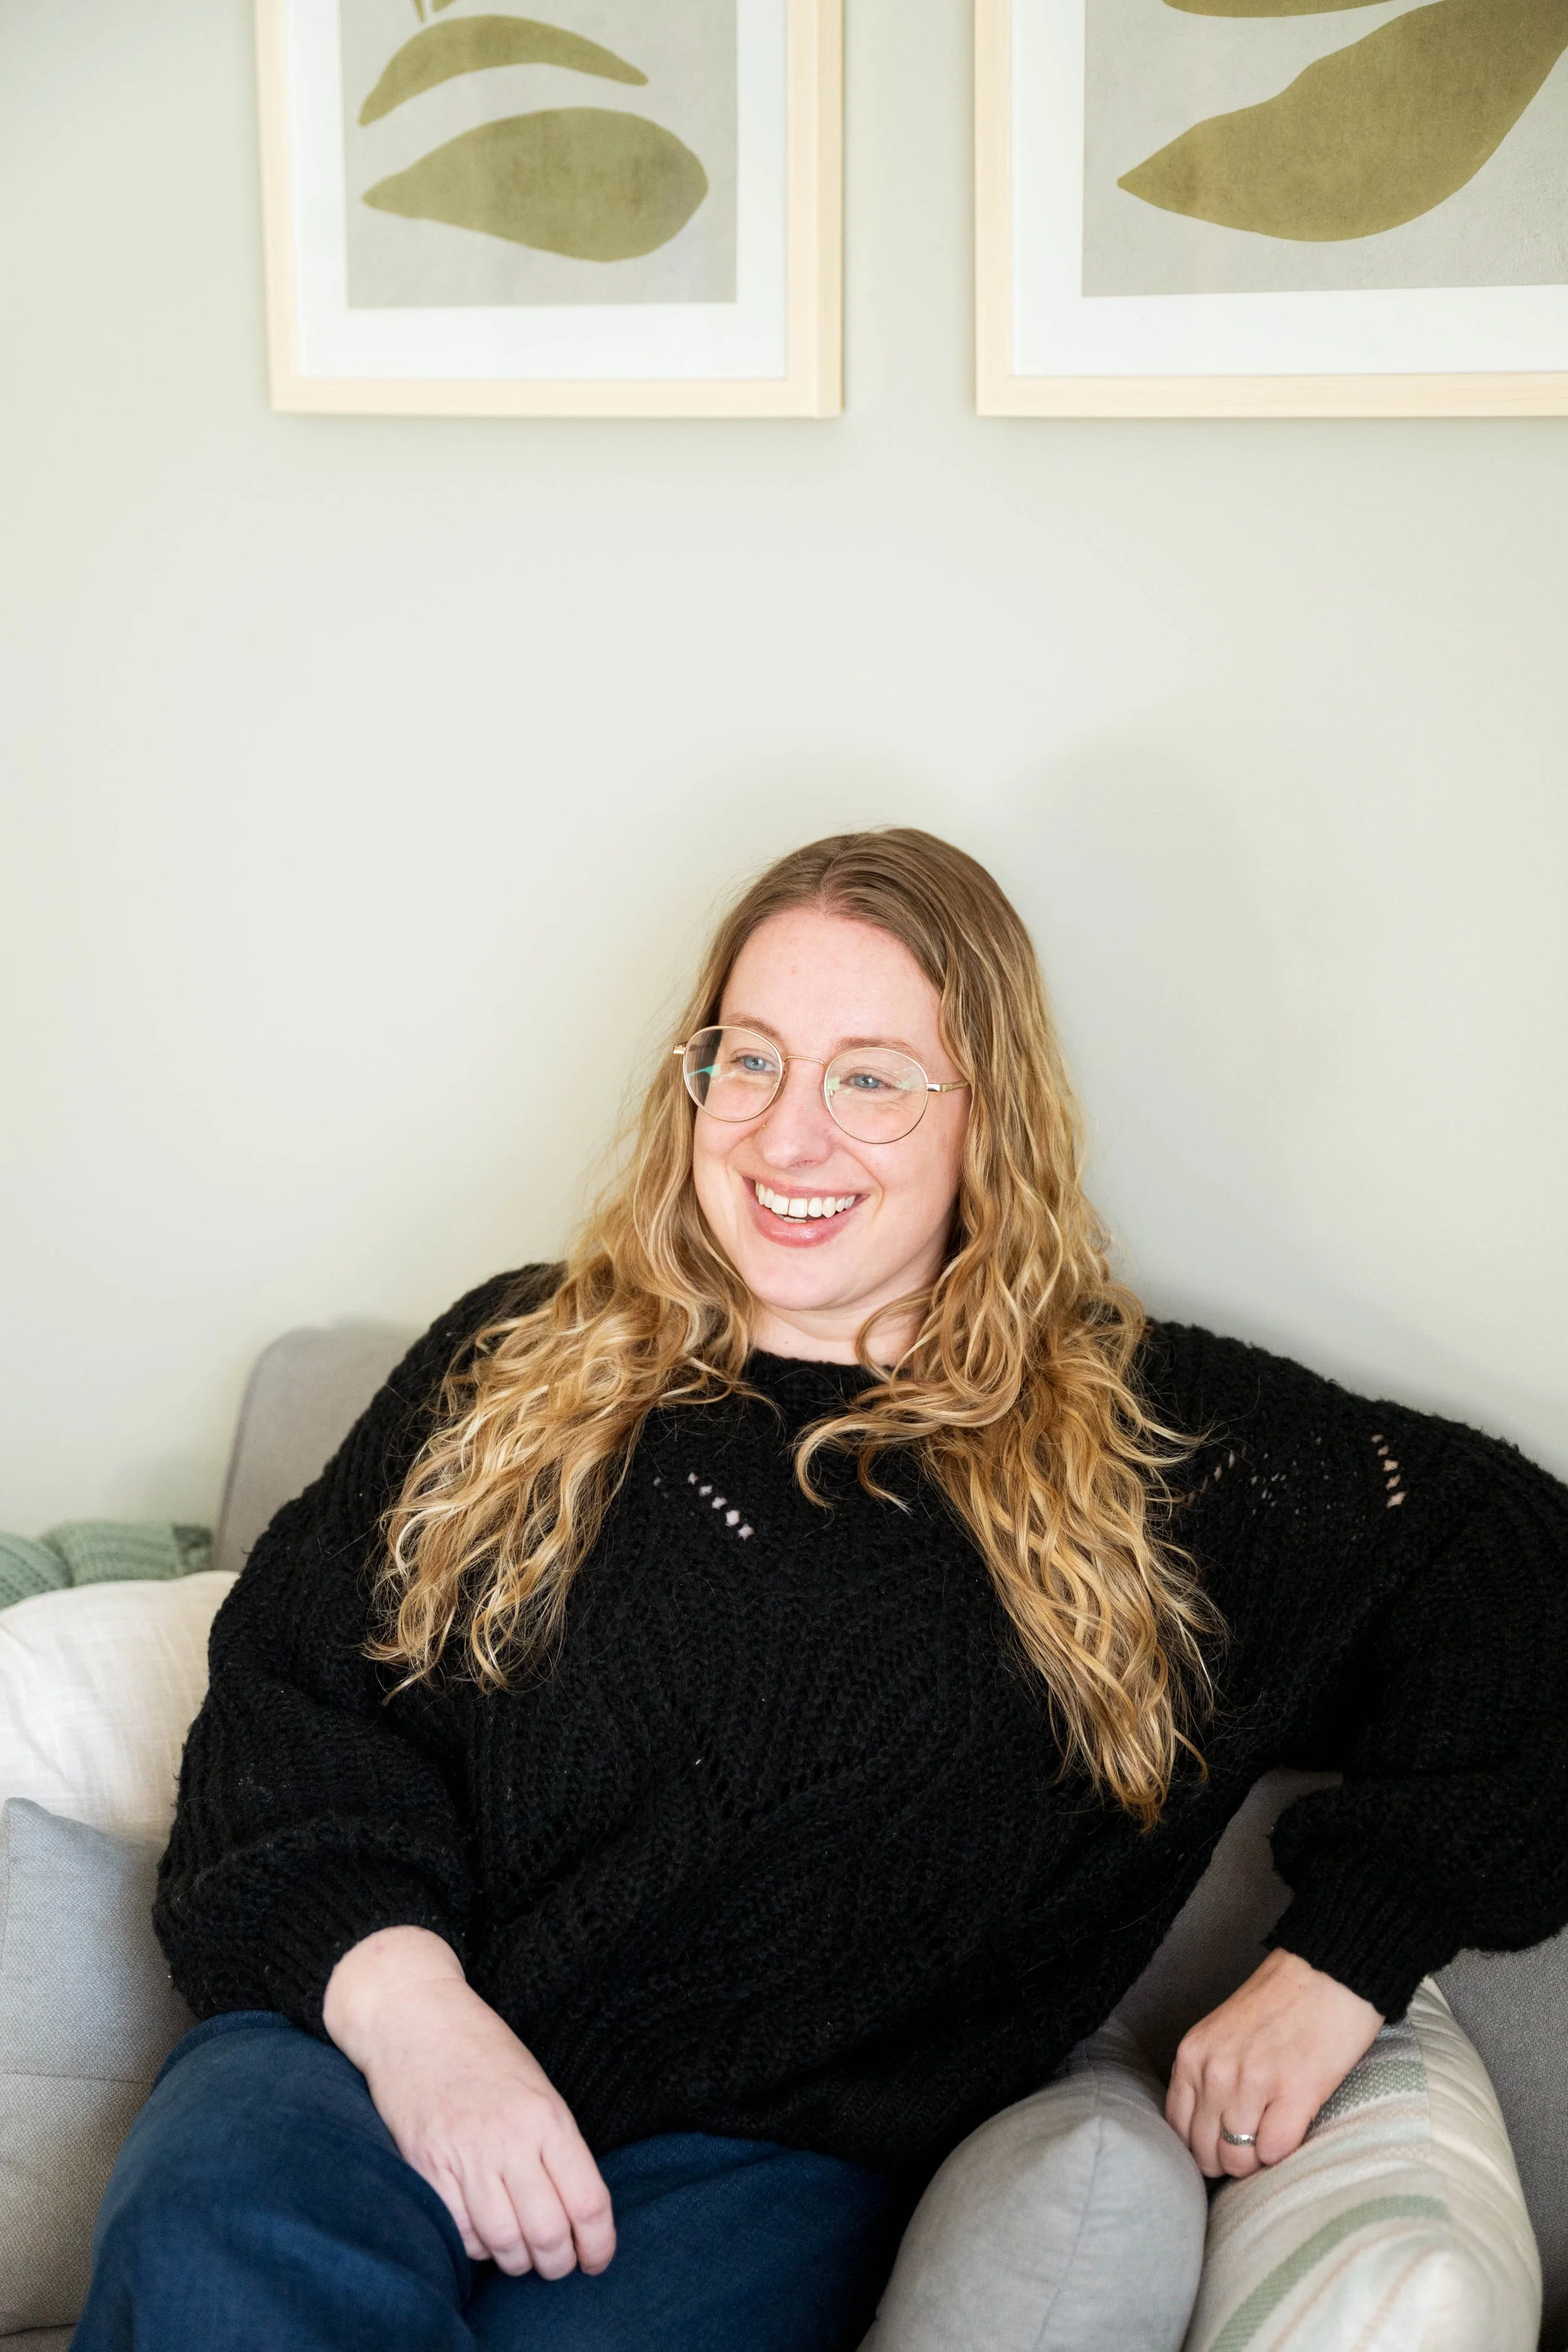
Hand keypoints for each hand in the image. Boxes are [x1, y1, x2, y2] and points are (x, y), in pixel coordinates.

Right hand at [323, 1925, 614, 2277]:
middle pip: (547, 2235)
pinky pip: (460, 2234)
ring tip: (520, 2251)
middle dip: (557, 2263)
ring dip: (517, 2262)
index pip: (588, 2203)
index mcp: (547, 2117)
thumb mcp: (537, 2087)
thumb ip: (556, 2145)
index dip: (598, 2245)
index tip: (596, 2259)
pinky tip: (483, 2232)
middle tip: (557, 2261)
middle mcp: (509, 2139)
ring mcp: (464, 2156)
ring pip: (504, 2244)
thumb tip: (576, 2215)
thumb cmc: (482, 2053)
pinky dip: (477, 2247)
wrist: (414, 2019)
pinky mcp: (426, 2168)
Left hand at [1165, 1947, 1383, 2178]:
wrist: (1326, 1974)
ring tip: (1272, 2138)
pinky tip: (1292, 2130)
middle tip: (1251, 2147)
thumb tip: (1204, 2132)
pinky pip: (1274, 2152)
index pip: (1178, 2131)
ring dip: (1257, 2161)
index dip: (1201, 2148)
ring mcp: (1252, 2083)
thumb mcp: (1219, 2035)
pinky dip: (1283, 2153)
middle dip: (1229, 2161)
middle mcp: (1215, 2071)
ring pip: (1239, 2160)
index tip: (1222, 2145)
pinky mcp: (1294, 2092)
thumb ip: (1205, 2076)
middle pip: (1207, 2153)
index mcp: (1192, 2056)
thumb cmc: (1277, 2005)